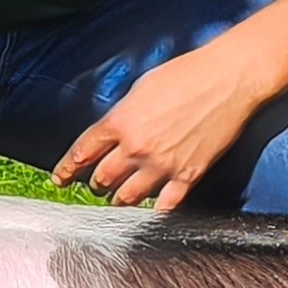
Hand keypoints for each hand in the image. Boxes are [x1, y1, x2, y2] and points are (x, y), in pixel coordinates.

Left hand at [52, 42, 266, 210]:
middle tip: (96, 186)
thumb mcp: (142, 88)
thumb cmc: (187, 74)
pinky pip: (165, 205)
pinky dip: (155, 212)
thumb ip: (124, 114)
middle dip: (96, 184)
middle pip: (102, 178)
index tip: (60, 179)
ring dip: (119, 201)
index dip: (67, 169)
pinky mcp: (188, 175)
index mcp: (120, 121)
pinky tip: (150, 213)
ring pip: (128, 197)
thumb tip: (114, 130)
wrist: (228, 79)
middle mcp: (135, 147)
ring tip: (118, 201)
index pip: (82, 152)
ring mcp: (162, 165)